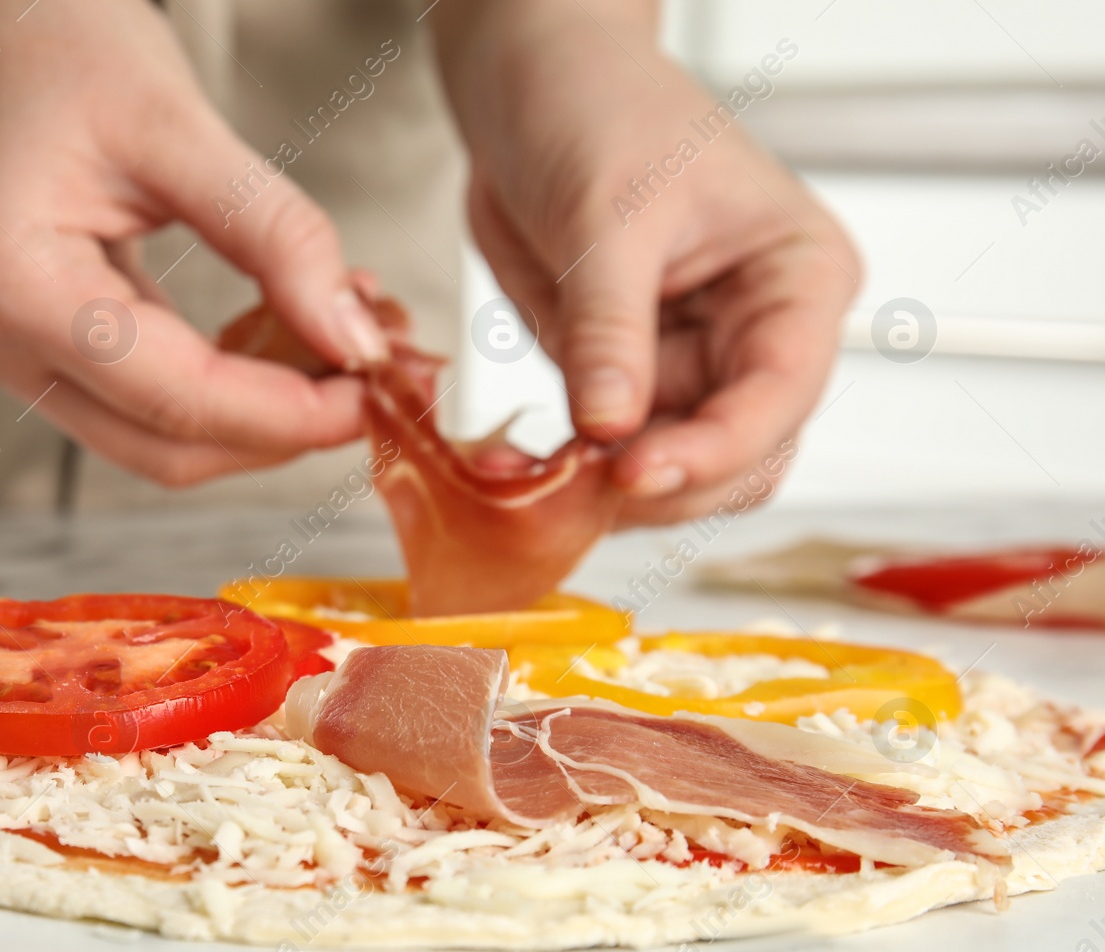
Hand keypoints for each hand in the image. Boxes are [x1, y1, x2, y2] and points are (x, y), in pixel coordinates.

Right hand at [0, 0, 389, 485]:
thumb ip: (275, 236)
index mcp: (9, 286)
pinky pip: (141, 398)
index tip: (376, 396)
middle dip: (280, 429)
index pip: (175, 399)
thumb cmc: (55, 40)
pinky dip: (223, 382)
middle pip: (164, 447)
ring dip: (257, 412)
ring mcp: (3, 349)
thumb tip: (356, 337)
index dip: (290, 414)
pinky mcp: (30, 344)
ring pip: (156, 437)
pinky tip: (282, 333)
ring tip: (337, 345)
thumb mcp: (181, 124)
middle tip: (373, 384)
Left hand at [434, 0, 859, 524]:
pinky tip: (526, 469)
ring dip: (616, 492)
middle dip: (668, 482)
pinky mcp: (628, 379)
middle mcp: (757, 333)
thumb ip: (610, 327)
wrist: (528, 88)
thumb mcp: (606, 215)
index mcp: (797, 276)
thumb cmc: (598, 108)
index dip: (717, 446)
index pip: (784, 390)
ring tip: (546, 483)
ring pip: (680, 470)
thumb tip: (611, 425)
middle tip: (585, 490)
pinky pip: (613, 453)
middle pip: (743, 454)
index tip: (638, 470)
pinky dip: (573, 474)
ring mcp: (691, 362)